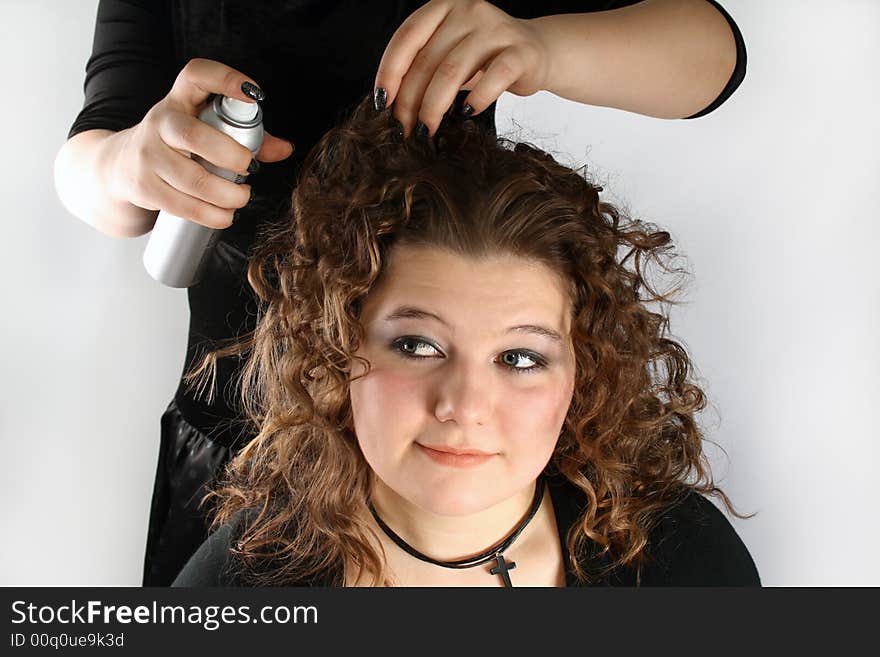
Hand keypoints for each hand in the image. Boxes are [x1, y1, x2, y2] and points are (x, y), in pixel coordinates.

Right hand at [105, 58, 294, 228]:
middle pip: (194, 135)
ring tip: (242, 197)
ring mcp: (148, 155)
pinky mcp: (144, 186)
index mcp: (179, 99)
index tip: (254, 95)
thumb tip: (284, 149)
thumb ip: (248, 136)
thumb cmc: (177, 145)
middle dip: (231, 155)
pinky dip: (212, 215)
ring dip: (227, 195)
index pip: (197, 74)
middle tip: (248, 167)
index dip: (225, 79)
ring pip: (192, 179)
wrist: (119, 166)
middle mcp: (160, 122)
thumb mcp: (206, 128)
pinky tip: (226, 215)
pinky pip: (183, 206)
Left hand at [374, 0, 550, 138]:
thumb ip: (420, 68)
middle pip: (427, 60)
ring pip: (453, 72)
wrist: (534, 53)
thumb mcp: (447, 55)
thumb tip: (387, 105)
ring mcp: (495, 28)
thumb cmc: (482, 59)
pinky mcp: (520, 51)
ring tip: (427, 130)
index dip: (389, 71)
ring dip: (434, 107)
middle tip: (404, 129)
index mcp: (443, 7)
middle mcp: (468, 11)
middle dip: (410, 100)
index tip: (381, 103)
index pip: (407, 37)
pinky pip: (494, 78)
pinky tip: (466, 114)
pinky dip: (477, 100)